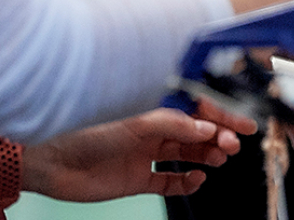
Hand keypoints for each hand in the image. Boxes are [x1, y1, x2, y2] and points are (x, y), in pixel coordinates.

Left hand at [22, 102, 255, 200]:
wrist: (50, 161)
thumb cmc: (82, 131)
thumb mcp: (130, 125)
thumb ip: (168, 125)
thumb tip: (203, 128)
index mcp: (148, 110)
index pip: (192, 110)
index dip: (219, 116)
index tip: (242, 124)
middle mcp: (149, 132)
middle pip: (193, 134)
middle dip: (217, 137)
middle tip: (232, 145)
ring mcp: (144, 156)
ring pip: (186, 156)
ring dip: (207, 156)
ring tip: (220, 159)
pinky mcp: (136, 180)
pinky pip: (169, 182)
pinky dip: (186, 182)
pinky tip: (197, 179)